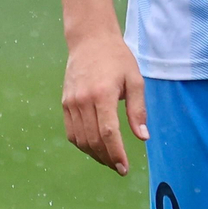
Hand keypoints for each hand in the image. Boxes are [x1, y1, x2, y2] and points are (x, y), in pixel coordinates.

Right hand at [61, 31, 147, 174]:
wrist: (90, 41)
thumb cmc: (117, 58)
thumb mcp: (135, 80)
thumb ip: (138, 110)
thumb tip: (143, 137)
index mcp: (102, 95)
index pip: (108, 133)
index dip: (116, 153)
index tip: (125, 167)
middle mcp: (83, 102)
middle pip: (93, 140)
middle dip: (107, 158)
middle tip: (120, 168)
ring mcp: (71, 104)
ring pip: (80, 140)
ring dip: (94, 154)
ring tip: (109, 160)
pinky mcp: (64, 104)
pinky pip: (72, 132)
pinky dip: (83, 144)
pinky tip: (95, 147)